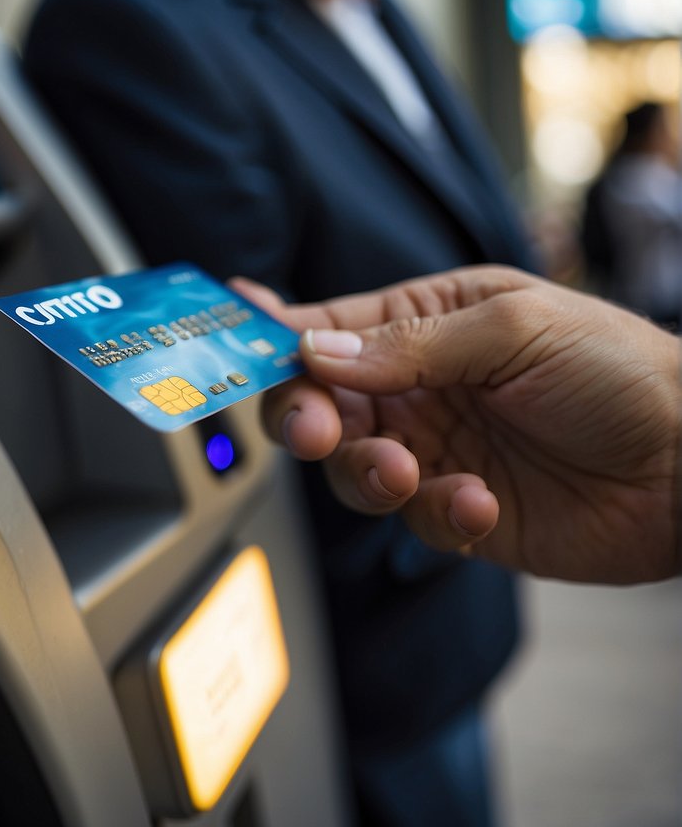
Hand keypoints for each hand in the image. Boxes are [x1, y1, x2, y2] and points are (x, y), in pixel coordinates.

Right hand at [232, 266, 681, 582]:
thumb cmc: (620, 371)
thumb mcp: (516, 330)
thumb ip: (411, 345)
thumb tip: (313, 350)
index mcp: (424, 324)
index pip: (325, 329)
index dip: (270, 334)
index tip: (222, 340)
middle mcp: (415, 388)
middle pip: (316, 403)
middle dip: (302, 417)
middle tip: (314, 429)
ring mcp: (431, 451)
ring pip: (349, 468)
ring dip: (366, 474)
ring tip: (412, 475)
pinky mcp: (455, 511)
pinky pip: (409, 519)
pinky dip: (434, 516)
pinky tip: (480, 504)